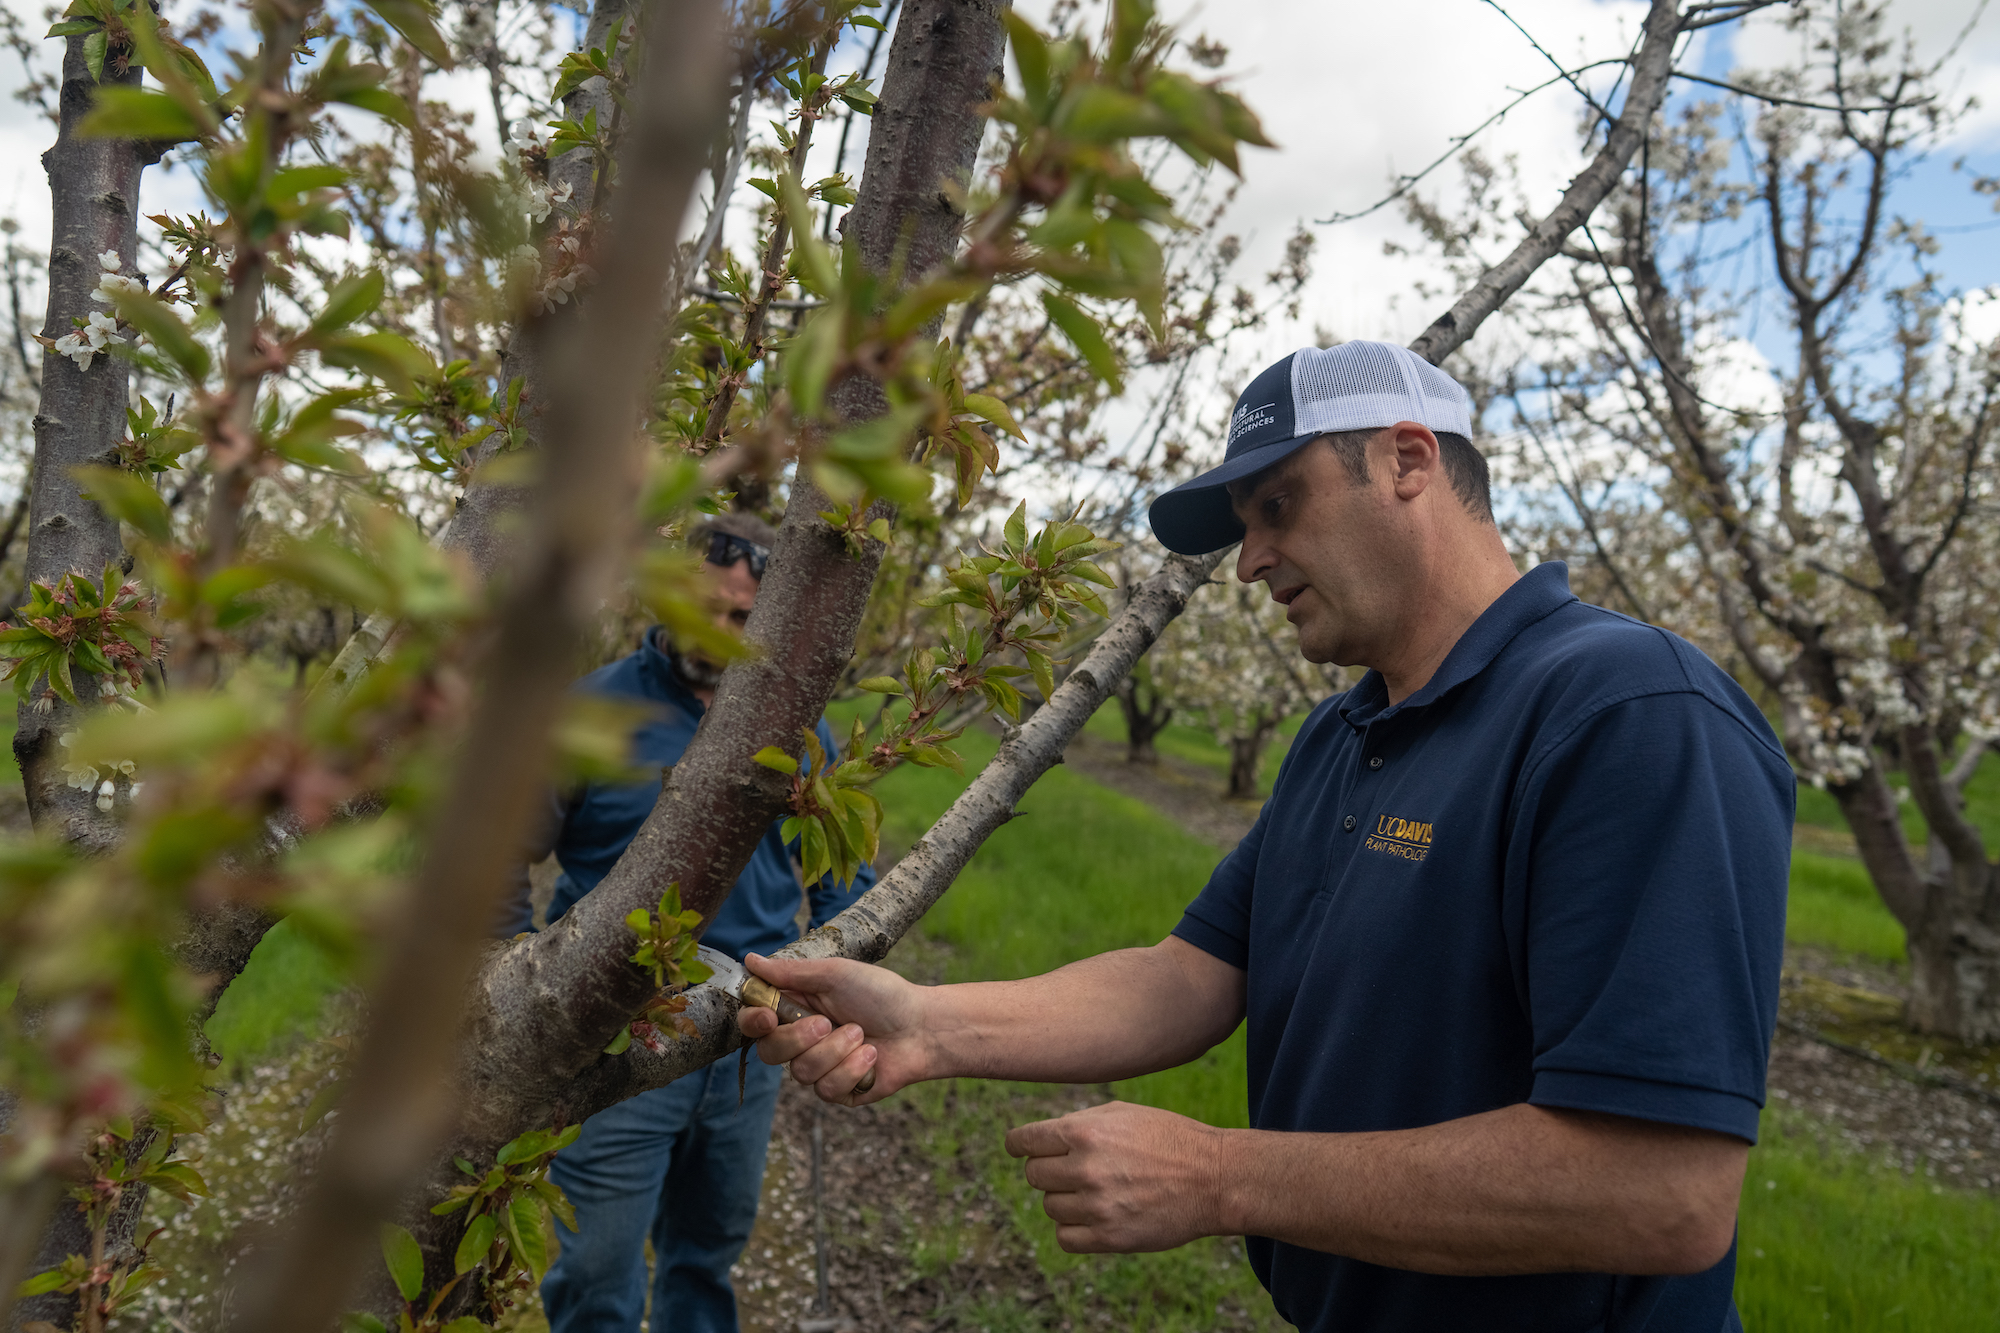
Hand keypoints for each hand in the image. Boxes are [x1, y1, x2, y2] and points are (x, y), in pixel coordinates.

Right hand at [737, 953, 926, 1104]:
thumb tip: (750, 959)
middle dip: (800, 1039)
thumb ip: (792, 972)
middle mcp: (802, 1041)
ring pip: (801, 1072)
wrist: (922, 1027)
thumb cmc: (881, 994)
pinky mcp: (838, 1091)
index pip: (755, 1022)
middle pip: (770, 1052)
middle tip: (829, 1023)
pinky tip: (871, 1056)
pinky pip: (826, 1089)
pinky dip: (852, 1069)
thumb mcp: (836, 974)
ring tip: (862, 1034)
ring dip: (837, 1051)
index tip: (769, 1017)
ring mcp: (819, 1068)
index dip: (754, 1022)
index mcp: (797, 1009)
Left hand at [1004, 1101, 1228, 1252]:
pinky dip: (1073, 1229)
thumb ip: (1078, 1123)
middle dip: (1049, 1170)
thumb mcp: (1122, 1113)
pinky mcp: (1110, 1237)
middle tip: (1074, 1169)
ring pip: (1050, 1206)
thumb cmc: (1168, 1138)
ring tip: (1096, 1191)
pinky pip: (1065, 1238)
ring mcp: (1096, 1206)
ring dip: (1065, 1199)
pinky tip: (1093, 1216)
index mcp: (1084, 1132)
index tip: (1018, 1149)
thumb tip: (1037, 1139)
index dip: (1019, 1145)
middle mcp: (1085, 1168)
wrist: (1212, 1178)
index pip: (1025, 1142)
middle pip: (1035, 1175)